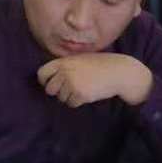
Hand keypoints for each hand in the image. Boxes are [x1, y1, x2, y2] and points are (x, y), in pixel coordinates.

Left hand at [37, 52, 152, 106]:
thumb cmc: (101, 65)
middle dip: (59, 91)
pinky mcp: (80, 94)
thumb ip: (66, 66)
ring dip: (71, 96)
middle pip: (50, 89)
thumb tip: (51, 78)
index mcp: (64, 61)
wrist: (119, 71)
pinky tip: (89, 93)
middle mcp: (65, 71)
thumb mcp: (81, 59)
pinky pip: (71, 103)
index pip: (42, 73)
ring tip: (85, 87)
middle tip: (71, 88)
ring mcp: (72, 83)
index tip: (50, 83)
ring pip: (61, 98)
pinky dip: (78, 101)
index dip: (45, 80)